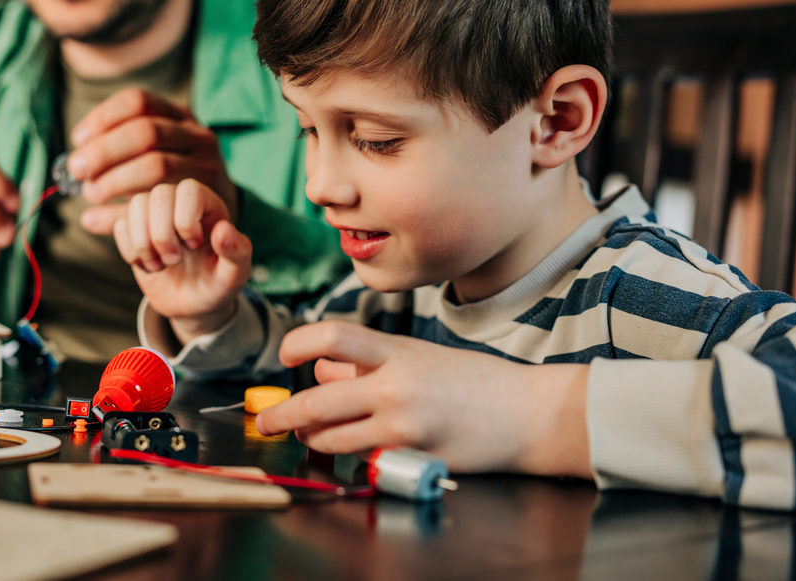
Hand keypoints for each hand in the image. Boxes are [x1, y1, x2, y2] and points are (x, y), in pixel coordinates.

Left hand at [67, 88, 237, 233]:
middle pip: (146, 132)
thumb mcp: (154, 151)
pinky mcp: (207, 199)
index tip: (78, 139)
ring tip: (91, 193)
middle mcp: (198, 136)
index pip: (139, 102)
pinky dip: (121, 212)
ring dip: (114, 180)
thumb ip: (116, 151)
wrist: (219, 208)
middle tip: (78, 170)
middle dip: (105, 150)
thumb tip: (69, 169)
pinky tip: (96, 218)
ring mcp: (207, 166)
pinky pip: (159, 203)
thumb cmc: (173, 176)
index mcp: (181, 115)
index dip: (103, 117)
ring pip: (155, 165)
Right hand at [114, 179, 251, 342]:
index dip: (186, 219)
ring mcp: (156, 215)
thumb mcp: (235, 275)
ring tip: (160, 265)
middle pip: (159, 194)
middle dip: (162, 234)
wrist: (193, 305)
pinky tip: (148, 265)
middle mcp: (181, 204)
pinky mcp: (135, 230)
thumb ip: (237, 252)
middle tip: (175, 261)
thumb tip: (224, 230)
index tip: (194, 246)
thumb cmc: (217, 285)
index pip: (189, 190)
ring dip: (144, 243)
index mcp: (209, 206)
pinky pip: (121, 226)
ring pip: (136, 205)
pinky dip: (131, 251)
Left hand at [254, 321, 592, 476]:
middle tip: (266, 420)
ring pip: (332, 438)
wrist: (528, 414)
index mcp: (398, 352)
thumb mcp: (419, 354)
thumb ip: (369, 359)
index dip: (298, 343)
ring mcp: (404, 427)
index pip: (332, 336)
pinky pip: (363, 459)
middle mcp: (396, 387)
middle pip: (318, 400)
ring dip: (311, 439)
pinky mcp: (412, 459)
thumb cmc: (475, 380)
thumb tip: (323, 367)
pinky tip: (355, 447)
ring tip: (307, 435)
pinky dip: (350, 454)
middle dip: (282, 415)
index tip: (285, 356)